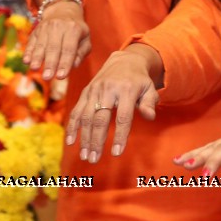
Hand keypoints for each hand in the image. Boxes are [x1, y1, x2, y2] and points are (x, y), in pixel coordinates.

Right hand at [23, 0, 89, 79]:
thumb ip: (81, 52)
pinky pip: (32, 42)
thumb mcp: (85, 39)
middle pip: (54, 48)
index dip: (65, 63)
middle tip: (47, 77)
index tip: (61, 76)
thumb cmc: (77, 31)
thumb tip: (74, 65)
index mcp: (74, 29)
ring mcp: (45, 27)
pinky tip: (26, 61)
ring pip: (41, 45)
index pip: (69, 49)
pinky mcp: (36, 30)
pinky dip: (28, 52)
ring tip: (35, 69)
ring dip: (37, 58)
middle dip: (50, 64)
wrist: (63, 11)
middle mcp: (59, 27)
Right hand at [65, 46, 158, 162]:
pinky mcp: (85, 91)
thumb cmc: (140, 80)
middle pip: (100, 119)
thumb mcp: (149, 89)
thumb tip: (150, 116)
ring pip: (86, 117)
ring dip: (84, 138)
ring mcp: (94, 90)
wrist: (124, 60)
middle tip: (94, 159)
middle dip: (96, 141)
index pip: (123, 117)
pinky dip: (72, 126)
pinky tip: (70, 141)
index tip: (116, 153)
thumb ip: (149, 103)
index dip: (119, 136)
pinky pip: (76, 110)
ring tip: (85, 155)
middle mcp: (108, 90)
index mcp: (127, 90)